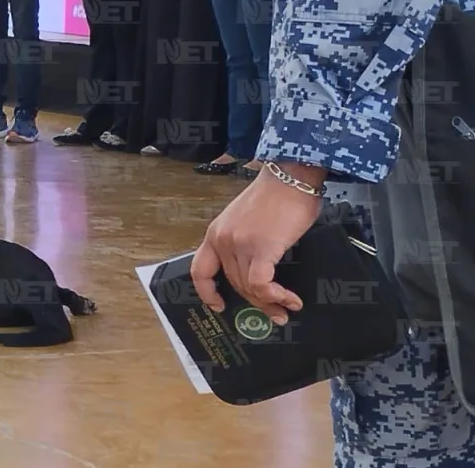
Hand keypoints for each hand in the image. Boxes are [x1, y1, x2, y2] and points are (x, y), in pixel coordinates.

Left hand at [190, 165, 324, 324]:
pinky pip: (261, 285)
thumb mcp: (247, 220)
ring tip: (288, 306)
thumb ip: (245, 243)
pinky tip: (290, 299)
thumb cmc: (276, 196)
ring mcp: (239, 245)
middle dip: (256, 303)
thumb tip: (258, 271)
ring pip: (248, 288)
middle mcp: (222, 240)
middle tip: (276, 313)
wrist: (290, 176)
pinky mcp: (261, 248)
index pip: (200, 271)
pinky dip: (276, 296)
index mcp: (215, 233)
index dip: (207, 293)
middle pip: (233, 284)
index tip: (218, 305)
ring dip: (271, 302)